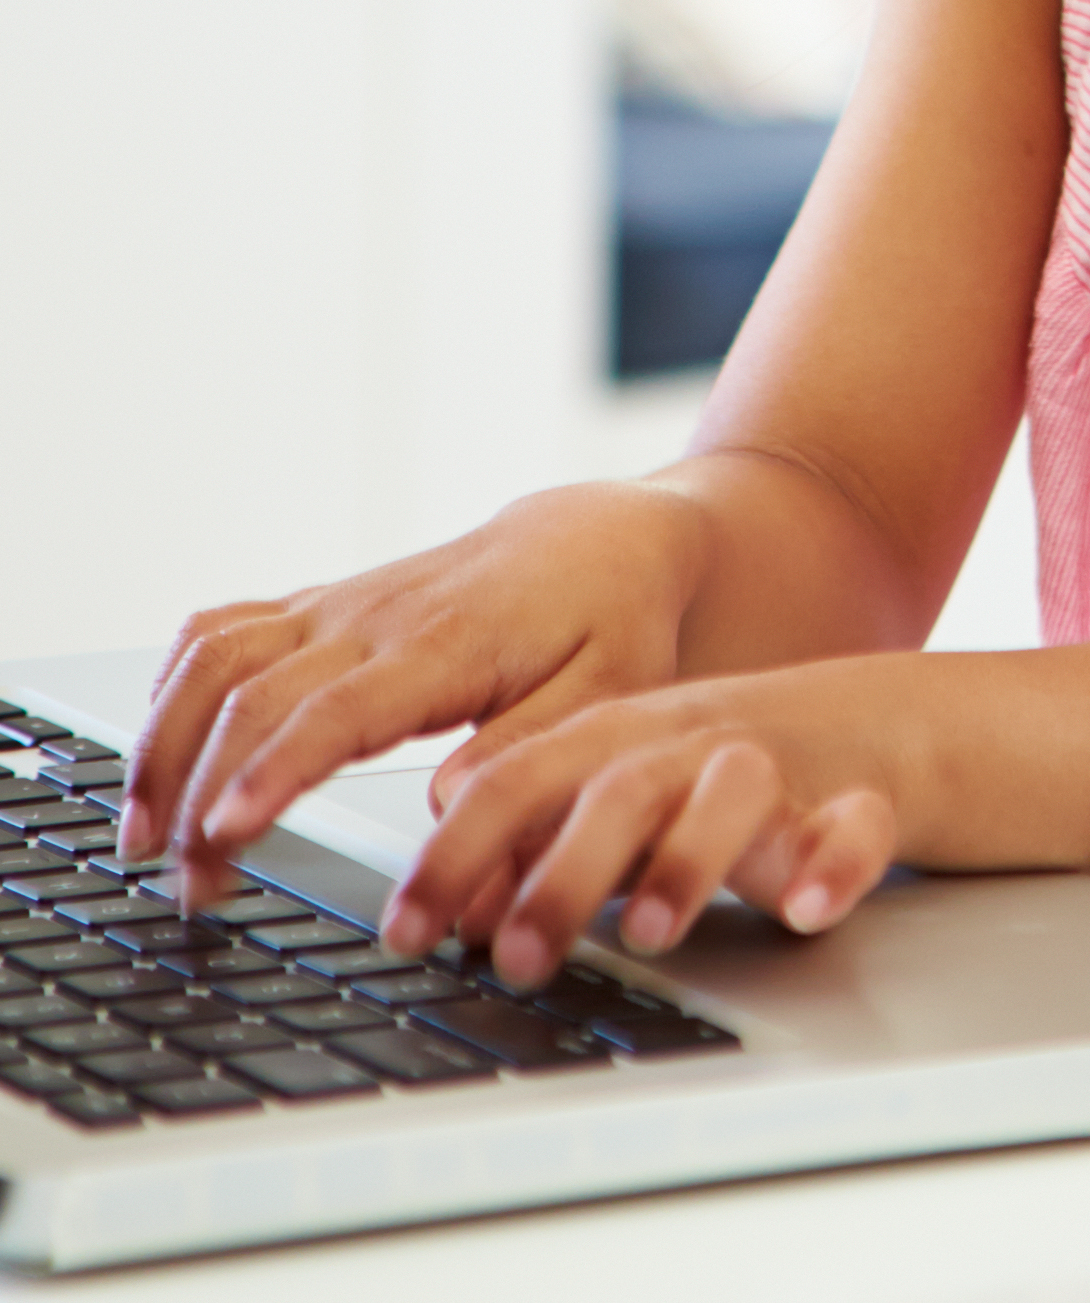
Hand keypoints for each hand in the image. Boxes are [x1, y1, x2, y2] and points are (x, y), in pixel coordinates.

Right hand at [130, 484, 710, 904]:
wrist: (603, 538)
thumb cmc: (612, 621)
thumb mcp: (611, 689)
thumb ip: (531, 748)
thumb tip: (446, 808)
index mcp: (447, 643)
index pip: (338, 708)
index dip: (273, 770)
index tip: (223, 833)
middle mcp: (376, 617)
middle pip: (254, 696)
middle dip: (201, 791)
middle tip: (186, 885)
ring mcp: (338, 605)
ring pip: (216, 658)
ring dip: (163, 743)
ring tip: (142, 835)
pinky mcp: (320, 605)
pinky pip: (222, 630)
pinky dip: (170, 688)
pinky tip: (156, 753)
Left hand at [383, 658, 919, 987]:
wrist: (877, 719)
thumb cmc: (710, 772)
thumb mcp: (610, 791)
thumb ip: (531, 844)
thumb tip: (437, 918)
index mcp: (614, 739)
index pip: (516, 781)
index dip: (456, 856)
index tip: (404, 934)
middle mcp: (690, 745)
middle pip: (619, 792)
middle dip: (563, 875)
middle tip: (517, 962)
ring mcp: (779, 769)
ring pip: (735, 793)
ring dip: (690, 860)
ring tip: (652, 935)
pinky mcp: (860, 805)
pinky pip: (859, 827)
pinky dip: (836, 864)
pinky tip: (809, 909)